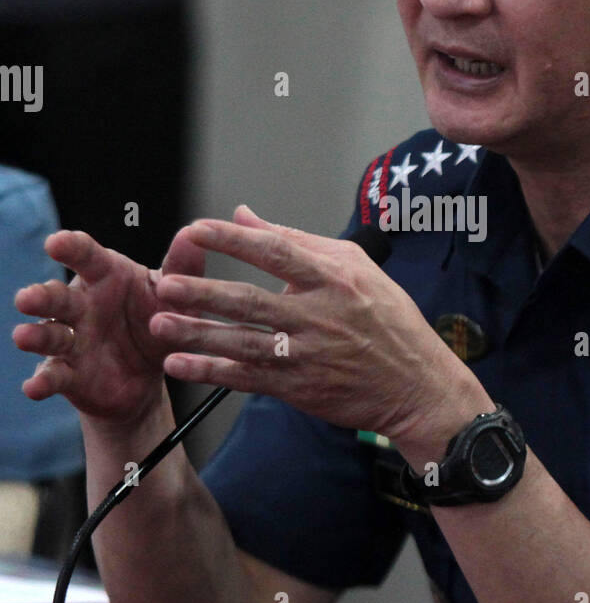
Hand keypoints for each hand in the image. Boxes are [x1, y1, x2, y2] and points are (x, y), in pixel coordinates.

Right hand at [13, 229, 206, 424]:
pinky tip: (35, 387)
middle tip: (28, 298)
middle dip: (41, 296)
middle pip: (57, 297)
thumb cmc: (158, 320)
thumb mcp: (175, 298)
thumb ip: (182, 268)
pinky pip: (52, 375)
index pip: (86, 257)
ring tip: (24, 337)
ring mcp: (71, 339)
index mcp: (106, 277)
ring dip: (35, 336)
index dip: (70, 248)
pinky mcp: (68, 373)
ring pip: (49, 334)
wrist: (152, 374)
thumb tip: (193, 235)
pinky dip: (42, 381)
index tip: (57, 242)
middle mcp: (81, 305)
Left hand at [151, 205, 478, 439]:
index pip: (276, 251)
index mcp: (336, 278)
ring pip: (242, 342)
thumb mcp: (357, 268)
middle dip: (203, 293)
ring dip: (197, 334)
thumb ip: (299, 239)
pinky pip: (247, 378)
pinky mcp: (300, 387)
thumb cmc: (390, 323)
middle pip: (251, 301)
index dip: (232, 240)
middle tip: (164, 284)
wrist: (418, 386)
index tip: (196, 229)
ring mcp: (309, 354)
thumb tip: (245, 215)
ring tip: (159, 324)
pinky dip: (212, 372)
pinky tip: (181, 365)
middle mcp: (321, 315)